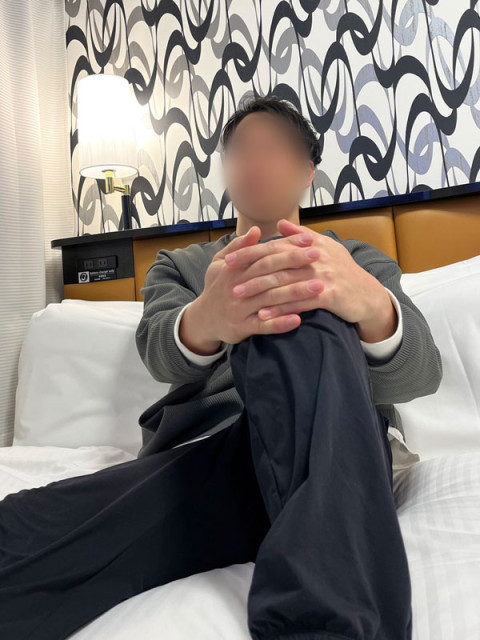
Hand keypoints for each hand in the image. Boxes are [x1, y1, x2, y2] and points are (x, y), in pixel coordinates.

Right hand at [179, 225, 323, 351]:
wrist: (203, 320)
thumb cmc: (217, 288)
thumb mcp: (220, 264)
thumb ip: (238, 247)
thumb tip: (256, 230)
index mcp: (234, 268)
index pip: (264, 253)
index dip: (287, 245)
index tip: (309, 240)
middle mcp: (237, 286)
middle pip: (269, 272)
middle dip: (295, 263)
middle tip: (320, 256)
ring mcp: (239, 308)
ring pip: (270, 299)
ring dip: (295, 293)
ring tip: (319, 287)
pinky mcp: (242, 327)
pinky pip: (264, 326)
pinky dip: (280, 323)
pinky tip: (298, 320)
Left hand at [225, 219, 397, 343]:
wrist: (368, 295)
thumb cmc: (343, 271)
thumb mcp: (325, 248)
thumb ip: (301, 235)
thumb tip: (279, 224)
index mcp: (312, 245)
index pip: (276, 246)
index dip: (251, 252)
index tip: (230, 259)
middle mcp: (317, 258)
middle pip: (277, 263)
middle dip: (250, 270)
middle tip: (228, 278)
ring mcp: (324, 277)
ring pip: (285, 283)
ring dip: (260, 290)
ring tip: (240, 296)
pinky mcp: (330, 296)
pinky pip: (300, 303)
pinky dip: (280, 309)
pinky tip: (263, 315)